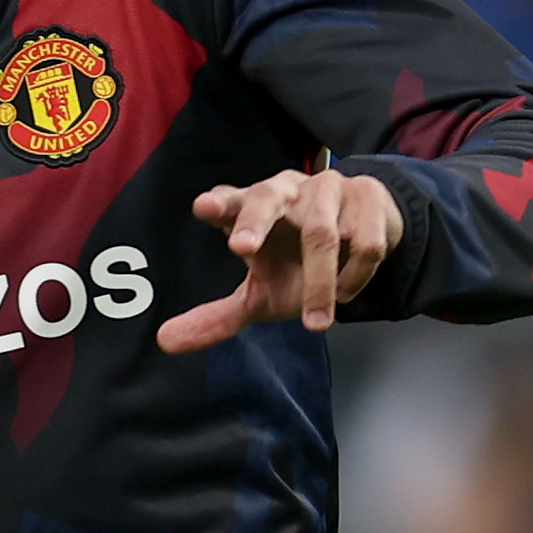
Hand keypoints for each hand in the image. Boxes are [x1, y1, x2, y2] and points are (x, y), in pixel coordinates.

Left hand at [158, 169, 398, 353]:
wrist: (366, 237)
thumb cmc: (300, 263)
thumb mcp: (261, 293)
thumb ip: (218, 317)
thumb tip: (166, 342)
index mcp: (254, 207)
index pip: (231, 201)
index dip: (219, 204)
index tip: (205, 208)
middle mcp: (286, 191)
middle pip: (266, 198)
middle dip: (254, 221)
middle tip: (242, 247)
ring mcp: (328, 190)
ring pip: (322, 234)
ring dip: (320, 284)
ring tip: (317, 322)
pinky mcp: (366, 197)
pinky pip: (363, 243)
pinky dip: (355, 277)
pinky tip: (348, 291)